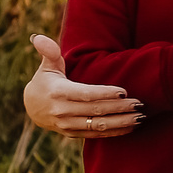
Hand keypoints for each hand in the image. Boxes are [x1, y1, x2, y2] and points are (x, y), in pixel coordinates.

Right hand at [25, 33, 141, 137]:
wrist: (32, 108)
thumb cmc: (46, 81)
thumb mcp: (47, 66)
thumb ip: (49, 51)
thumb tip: (39, 37)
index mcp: (58, 93)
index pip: (86, 94)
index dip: (105, 94)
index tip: (124, 91)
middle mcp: (62, 111)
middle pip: (96, 111)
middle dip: (120, 108)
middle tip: (139, 103)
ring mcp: (67, 125)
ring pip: (98, 126)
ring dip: (121, 122)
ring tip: (140, 117)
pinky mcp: (73, 134)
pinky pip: (96, 135)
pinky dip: (115, 132)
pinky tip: (131, 127)